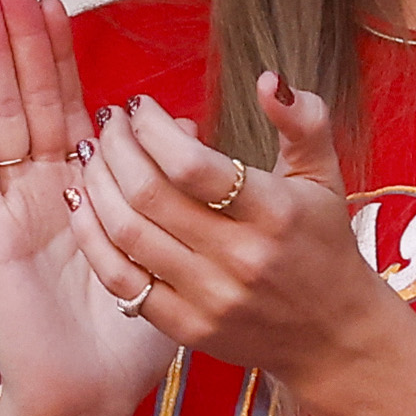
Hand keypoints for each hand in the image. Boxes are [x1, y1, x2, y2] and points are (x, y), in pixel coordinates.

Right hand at [0, 0, 176, 415]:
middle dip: (21, 41)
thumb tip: (190, 131)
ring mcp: (12, 209)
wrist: (89, 399)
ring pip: (2, 117)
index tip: (59, 5)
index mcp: (86, 195)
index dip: (62, 60)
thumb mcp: (174, 254)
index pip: (70, 110)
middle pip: (30, 101)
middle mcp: (44, 194)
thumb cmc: (129, 341)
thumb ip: (186, 192)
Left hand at [69, 76, 415, 398]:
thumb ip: (303, 121)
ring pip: (127, 234)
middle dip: (116, 148)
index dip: (152, 129)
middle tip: (107, 123)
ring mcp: (210, 297)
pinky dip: (93, 239)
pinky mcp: (186, 327)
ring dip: (97, 185)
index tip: (139, 106)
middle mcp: (241, 258)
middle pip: (149, 195)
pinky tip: (83, 204)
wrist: (332, 336)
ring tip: (91, 154)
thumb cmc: (324, 244)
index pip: (192, 165)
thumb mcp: (325, 176)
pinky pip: (121, 280)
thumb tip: (269, 79)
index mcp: (275, 213)